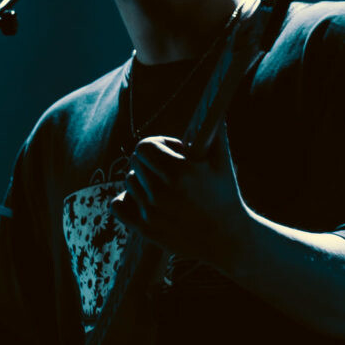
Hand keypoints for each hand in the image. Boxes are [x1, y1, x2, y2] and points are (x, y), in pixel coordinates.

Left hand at [111, 128, 251, 268]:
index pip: (144, 147)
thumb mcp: (223, 163)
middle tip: (170, 171)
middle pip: (135, 162)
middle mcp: (162, 193)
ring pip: (129, 182)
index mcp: (180, 173)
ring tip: (163, 188)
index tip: (174, 154)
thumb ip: (214, 133)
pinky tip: (144, 200)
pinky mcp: (145, 229)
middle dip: (151, 162)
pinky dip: (125, 200)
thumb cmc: (226, 196)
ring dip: (143, 181)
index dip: (158, 146)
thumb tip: (213, 105)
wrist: (227, 239)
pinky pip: (116, 205)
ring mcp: (152, 213)